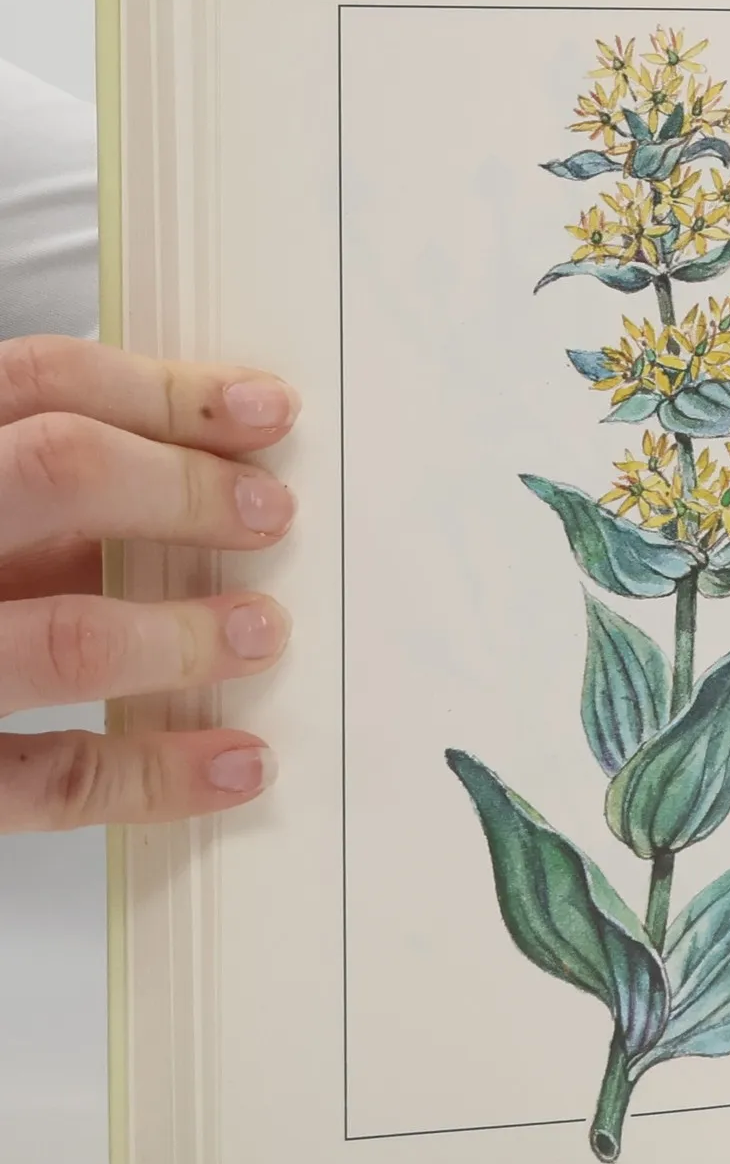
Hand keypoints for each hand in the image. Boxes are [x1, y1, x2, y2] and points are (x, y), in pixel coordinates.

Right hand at [0, 335, 297, 830]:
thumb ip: (23, 500)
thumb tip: (189, 485)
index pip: (33, 384)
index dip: (165, 393)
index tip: (264, 409)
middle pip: (54, 475)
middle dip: (183, 490)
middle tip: (271, 514)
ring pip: (60, 638)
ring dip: (182, 634)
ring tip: (261, 632)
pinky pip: (49, 780)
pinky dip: (158, 775)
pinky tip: (238, 765)